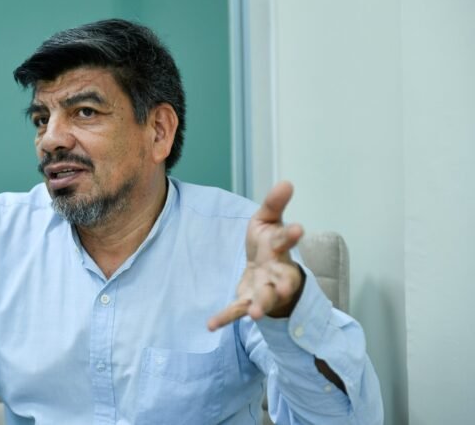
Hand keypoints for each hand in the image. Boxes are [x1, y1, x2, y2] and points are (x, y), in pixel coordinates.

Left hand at [207, 181, 304, 330]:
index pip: (285, 241)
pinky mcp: (247, 301)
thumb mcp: (269, 220)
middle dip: (283, 284)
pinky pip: (236, 311)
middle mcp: (276, 273)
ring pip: (264, 300)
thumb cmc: (268, 245)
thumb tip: (287, 182)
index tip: (298, 228)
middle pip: (282, 280)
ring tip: (255, 315)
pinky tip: (211, 325)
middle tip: (285, 287)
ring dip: (260, 306)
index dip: (290, 235)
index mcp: (279, 250)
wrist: (268, 274)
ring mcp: (263, 290)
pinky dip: (224, 318)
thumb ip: (274, 204)